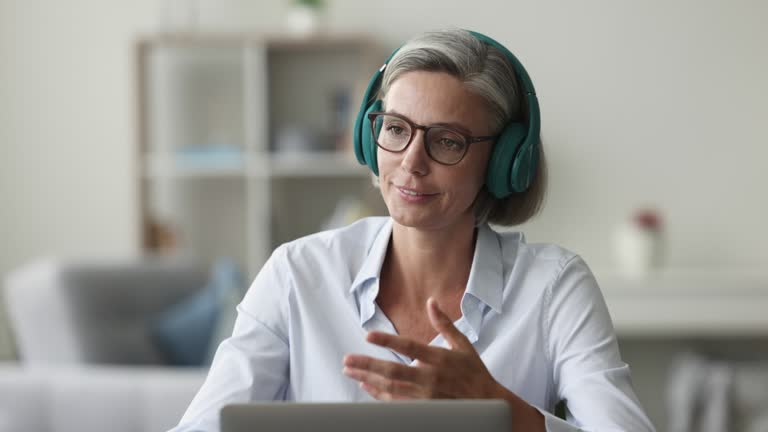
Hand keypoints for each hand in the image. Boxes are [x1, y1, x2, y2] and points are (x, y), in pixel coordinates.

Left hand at [342, 297, 505, 399]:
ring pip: (391, 388)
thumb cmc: (475, 373)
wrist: (489, 404)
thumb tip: (431, 302)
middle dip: (368, 365)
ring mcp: (426, 396)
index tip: (368, 335)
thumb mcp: (463, 345)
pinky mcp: (424, 409)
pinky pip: (396, 403)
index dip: (388, 341)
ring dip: (368, 379)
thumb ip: (444, 324)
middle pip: (393, 371)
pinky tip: (366, 386)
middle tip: (347, 360)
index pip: (409, 347)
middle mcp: (431, 378)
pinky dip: (379, 395)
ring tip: (350, 371)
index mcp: (440, 358)